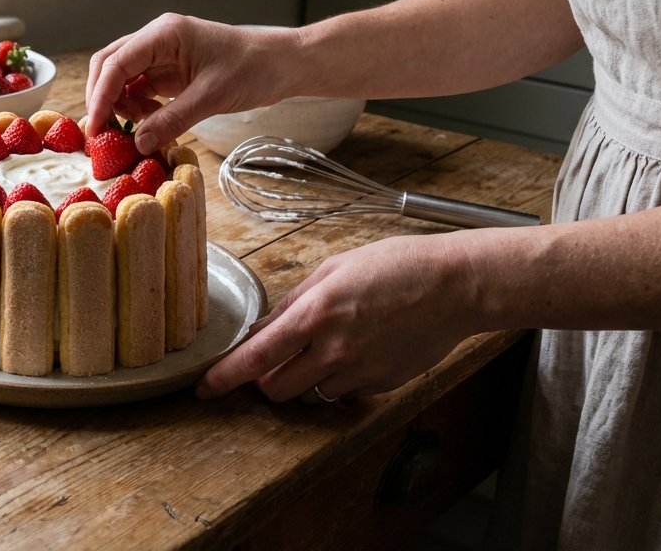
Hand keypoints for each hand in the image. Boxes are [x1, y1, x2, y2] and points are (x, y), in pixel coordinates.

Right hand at [84, 14, 294, 153]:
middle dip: (103, 98)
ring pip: (123, 77)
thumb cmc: (253, 69)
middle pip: (111, 65)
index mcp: (165, 33)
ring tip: (136, 127)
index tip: (96, 126)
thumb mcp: (211, 97)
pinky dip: (138, 106)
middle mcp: (158, 38)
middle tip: (102, 132)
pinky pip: (141, 87)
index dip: (100, 95)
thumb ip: (171, 120)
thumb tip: (138, 144)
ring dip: (121, 103)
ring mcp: (163, 53)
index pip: (116, 62)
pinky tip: (149, 121)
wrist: (282, 65)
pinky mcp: (172, 69)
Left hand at [195, 233, 484, 401]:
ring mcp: (359, 372)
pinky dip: (339, 380)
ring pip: (310, 394)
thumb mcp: (334, 269)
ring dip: (304, 380)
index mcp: (315, 314)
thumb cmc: (397, 266)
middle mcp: (334, 349)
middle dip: (267, 379)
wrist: (456, 286)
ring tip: (327, 346)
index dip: (224, 378)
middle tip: (277, 357)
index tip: (204, 389)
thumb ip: (295, 302)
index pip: (256, 357)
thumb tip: (264, 329)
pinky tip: (358, 351)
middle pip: (276, 388)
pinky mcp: (382, 384)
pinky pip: (344, 393)